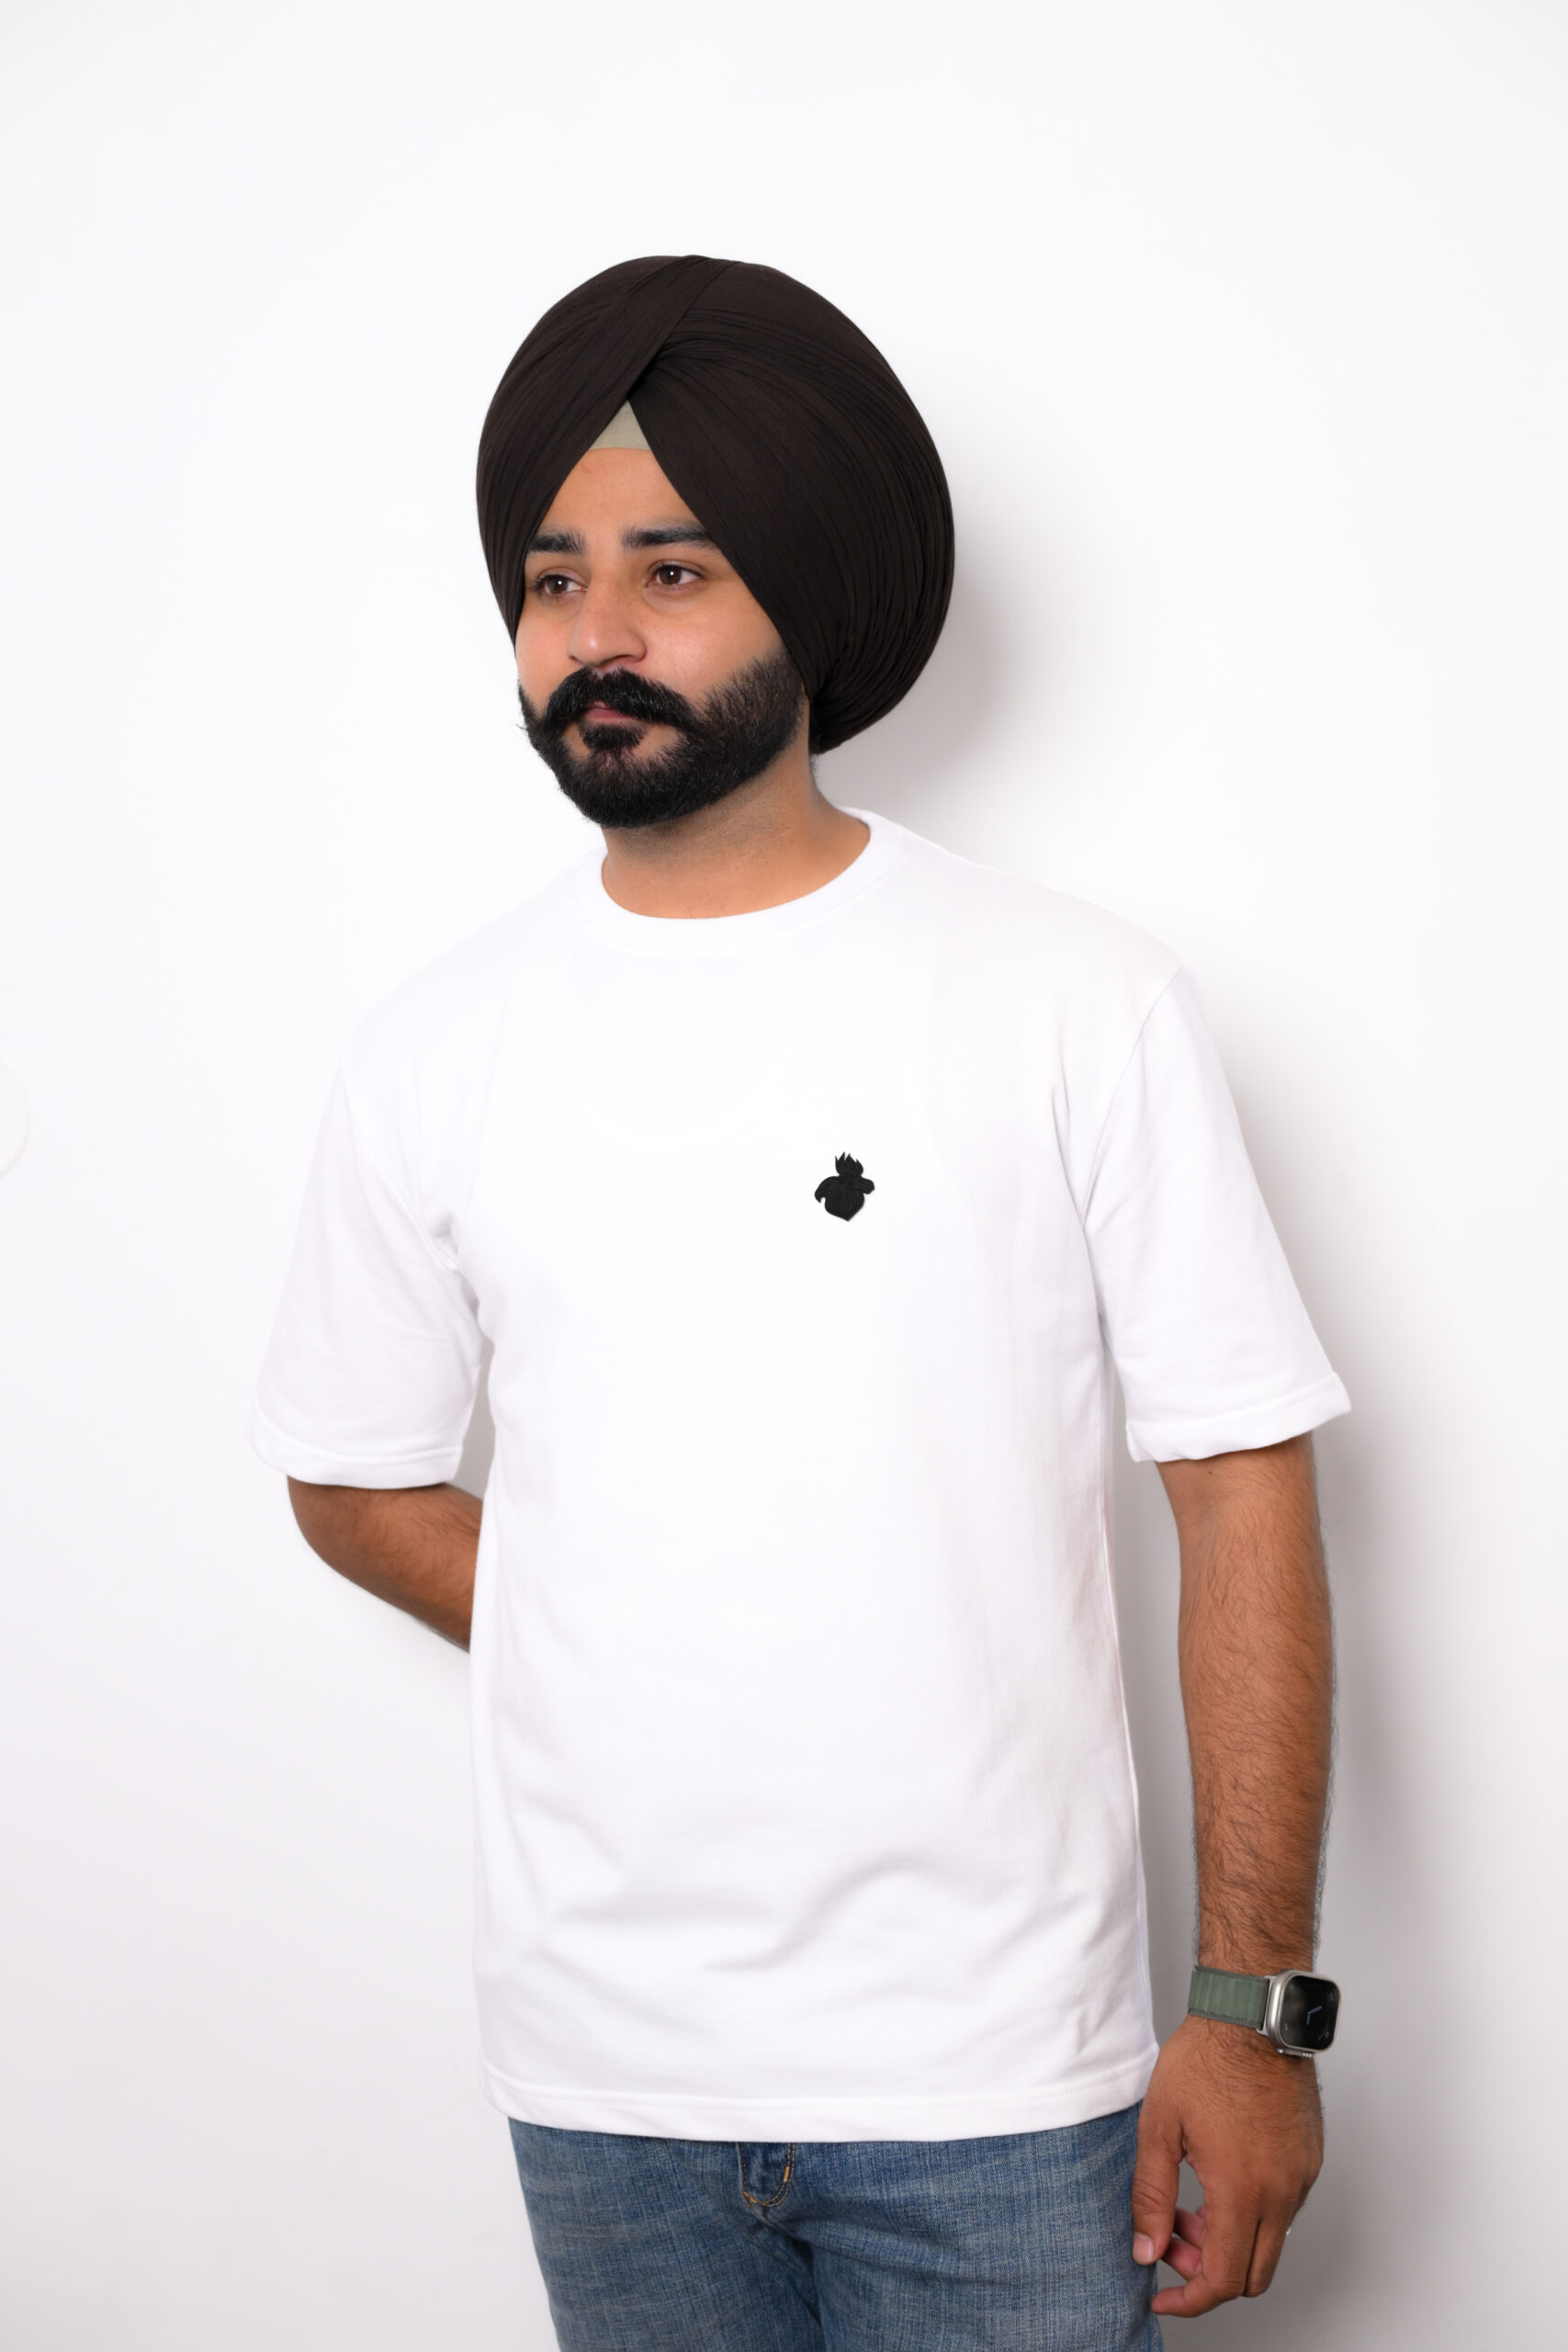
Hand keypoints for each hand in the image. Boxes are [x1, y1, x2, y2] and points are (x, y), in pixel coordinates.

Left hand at [1131, 2013, 1322, 2316]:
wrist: (1252, 2014)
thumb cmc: (1206, 2059)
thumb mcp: (1159, 2128)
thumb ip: (1151, 2197)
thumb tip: (1146, 2250)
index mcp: (1241, 2190)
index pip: (1222, 2280)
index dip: (1188, 2300)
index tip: (1162, 2296)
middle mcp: (1281, 2192)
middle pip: (1252, 2275)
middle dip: (1207, 2272)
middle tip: (1172, 2239)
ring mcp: (1301, 2177)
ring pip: (1270, 2243)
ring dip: (1229, 2241)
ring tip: (1192, 2203)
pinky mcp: (1310, 2160)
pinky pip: (1284, 2210)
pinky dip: (1251, 2213)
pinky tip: (1220, 2179)